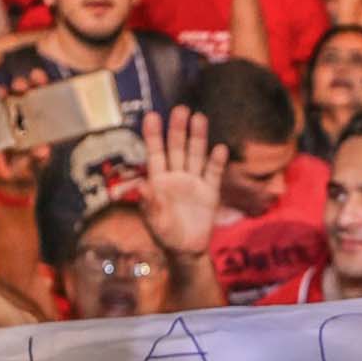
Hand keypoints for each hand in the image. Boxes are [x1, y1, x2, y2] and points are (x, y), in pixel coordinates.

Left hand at [138, 103, 225, 258]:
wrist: (187, 251)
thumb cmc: (165, 235)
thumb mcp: (154, 222)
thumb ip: (150, 204)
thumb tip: (141, 186)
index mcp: (159, 180)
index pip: (155, 153)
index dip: (153, 135)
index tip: (151, 116)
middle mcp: (176, 176)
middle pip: (176, 148)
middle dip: (178, 129)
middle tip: (180, 109)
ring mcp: (194, 182)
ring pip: (195, 155)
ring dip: (197, 138)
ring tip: (200, 118)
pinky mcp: (210, 192)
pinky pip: (213, 173)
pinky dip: (216, 161)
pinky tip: (219, 148)